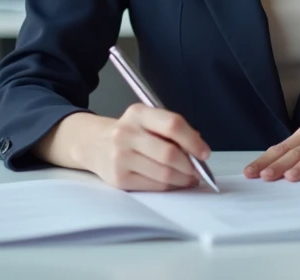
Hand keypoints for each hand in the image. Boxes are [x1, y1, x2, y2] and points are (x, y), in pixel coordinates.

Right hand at [51, 104, 211, 190]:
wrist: (94, 145)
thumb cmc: (130, 133)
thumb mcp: (147, 121)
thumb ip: (172, 130)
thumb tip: (199, 147)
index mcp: (138, 113)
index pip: (172, 124)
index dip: (193, 140)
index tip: (204, 153)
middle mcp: (126, 133)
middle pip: (169, 153)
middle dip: (190, 165)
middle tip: (199, 170)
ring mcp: (120, 157)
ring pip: (164, 173)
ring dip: (183, 179)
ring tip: (190, 178)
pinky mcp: (118, 178)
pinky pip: (154, 186)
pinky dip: (170, 186)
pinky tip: (174, 183)